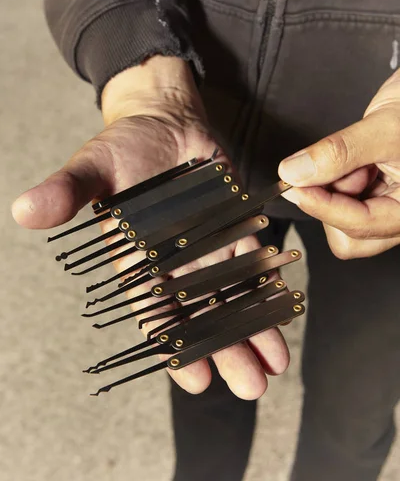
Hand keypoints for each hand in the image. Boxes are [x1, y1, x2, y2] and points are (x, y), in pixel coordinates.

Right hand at [12, 56, 288, 398]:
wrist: (163, 119)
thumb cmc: (123, 143)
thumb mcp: (92, 165)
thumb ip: (66, 190)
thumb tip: (23, 209)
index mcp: (137, 259)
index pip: (155, 310)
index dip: (175, 345)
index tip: (196, 379)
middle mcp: (174, 260)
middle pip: (201, 313)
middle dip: (224, 348)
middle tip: (250, 386)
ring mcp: (207, 244)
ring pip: (231, 294)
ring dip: (252, 328)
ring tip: (274, 366)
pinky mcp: (234, 225)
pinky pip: (253, 260)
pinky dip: (267, 287)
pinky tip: (283, 314)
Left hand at [278, 70, 399, 258]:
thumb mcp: (386, 127)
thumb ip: (339, 153)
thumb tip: (295, 172)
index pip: (361, 225)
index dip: (323, 206)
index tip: (293, 185)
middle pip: (352, 235)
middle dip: (331, 202)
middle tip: (328, 167)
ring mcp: (390, 205)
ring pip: (345, 220)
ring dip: (335, 189)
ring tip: (354, 157)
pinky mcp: (376, 193)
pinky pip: (346, 200)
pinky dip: (339, 179)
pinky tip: (355, 159)